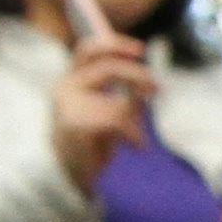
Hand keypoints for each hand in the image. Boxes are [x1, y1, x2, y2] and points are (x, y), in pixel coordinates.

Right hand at [49, 29, 154, 191]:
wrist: (64, 175)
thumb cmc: (87, 145)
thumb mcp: (105, 114)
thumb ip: (120, 97)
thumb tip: (147, 84)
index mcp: (70, 81)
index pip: (89, 50)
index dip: (115, 46)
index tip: (141, 50)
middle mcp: (65, 88)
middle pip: (108, 68)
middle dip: (137, 75)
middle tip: (158, 87)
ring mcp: (69, 106)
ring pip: (117, 103)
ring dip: (135, 119)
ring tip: (137, 137)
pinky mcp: (77, 126)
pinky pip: (117, 121)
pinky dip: (134, 134)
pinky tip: (137, 146)